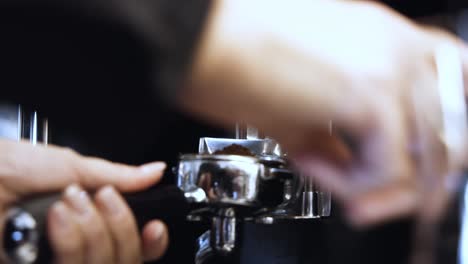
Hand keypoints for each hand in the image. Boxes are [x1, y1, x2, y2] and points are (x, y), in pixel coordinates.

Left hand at [0, 140, 168, 262]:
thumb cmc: (11, 168)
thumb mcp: (72, 167)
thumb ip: (118, 175)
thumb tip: (154, 172)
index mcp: (90, 218)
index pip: (133, 243)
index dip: (148, 239)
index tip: (153, 226)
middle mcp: (79, 243)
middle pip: (127, 255)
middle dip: (119, 223)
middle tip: (101, 198)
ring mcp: (62, 259)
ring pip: (105, 262)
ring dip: (91, 228)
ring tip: (66, 205)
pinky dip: (72, 240)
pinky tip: (56, 220)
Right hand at [181, 0, 467, 225]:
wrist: (202, 40)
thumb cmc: (236, 58)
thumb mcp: (302, 102)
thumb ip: (339, 137)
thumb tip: (351, 170)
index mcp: (385, 40)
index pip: (455, 90)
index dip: (437, 142)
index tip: (409, 176)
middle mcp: (397, 48)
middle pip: (452, 135)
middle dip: (414, 185)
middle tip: (365, 201)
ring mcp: (392, 67)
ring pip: (431, 159)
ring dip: (378, 190)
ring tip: (330, 183)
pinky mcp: (372, 95)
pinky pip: (389, 170)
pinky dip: (347, 184)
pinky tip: (306, 161)